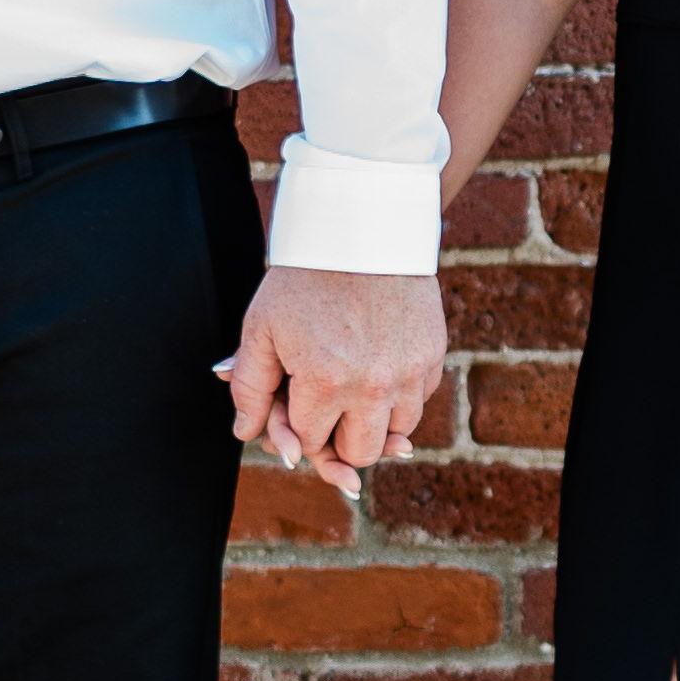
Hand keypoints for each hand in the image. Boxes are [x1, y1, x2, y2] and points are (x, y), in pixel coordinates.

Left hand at [223, 262, 444, 499]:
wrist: (363, 227)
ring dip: (374, 422)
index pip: (309, 442)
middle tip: (327, 410)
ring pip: (396, 434)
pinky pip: (419, 401)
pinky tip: (379, 369)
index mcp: (324, 382)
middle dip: (338, 439)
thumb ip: (249, 386)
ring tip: (354, 391)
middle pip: (359, 453)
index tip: (294, 404)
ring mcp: (409, 373)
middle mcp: (372, 387)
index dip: (296, 429)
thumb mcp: (261, 326)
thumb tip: (246, 433)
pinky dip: (400, 396)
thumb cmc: (304, 277)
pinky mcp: (433, 356)